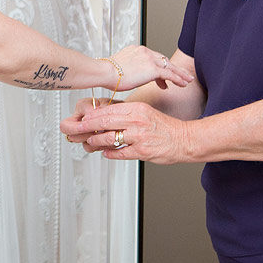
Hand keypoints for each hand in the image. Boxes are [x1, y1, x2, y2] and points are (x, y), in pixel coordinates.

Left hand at [63, 100, 193, 163]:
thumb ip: (127, 114)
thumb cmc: (164, 127)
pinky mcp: (142, 151)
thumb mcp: (145, 113)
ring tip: (90, 143)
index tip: (83, 118)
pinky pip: (120, 152)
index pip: (109, 110)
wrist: (184, 139)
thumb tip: (106, 116)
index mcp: (136, 109)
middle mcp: (137, 121)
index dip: (93, 115)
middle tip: (78, 129)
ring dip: (96, 141)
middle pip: (105, 121)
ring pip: (109, 138)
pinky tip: (105, 153)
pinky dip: (110, 153)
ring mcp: (139, 136)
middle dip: (88, 126)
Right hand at [110, 45, 192, 90]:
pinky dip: (178, 79)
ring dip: (180, 74)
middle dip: (174, 68)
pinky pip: (170, 74)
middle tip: (182, 74)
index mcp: (136, 50)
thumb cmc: (106, 73)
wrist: (104, 72)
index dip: (160, 67)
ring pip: (170, 66)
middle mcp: (144, 52)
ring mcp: (150, 59)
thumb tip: (128, 76)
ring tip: (188, 80)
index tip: (162, 77)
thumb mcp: (119, 67)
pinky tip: (183, 84)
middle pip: (164, 60)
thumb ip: (128, 68)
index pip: (153, 58)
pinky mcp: (153, 69)